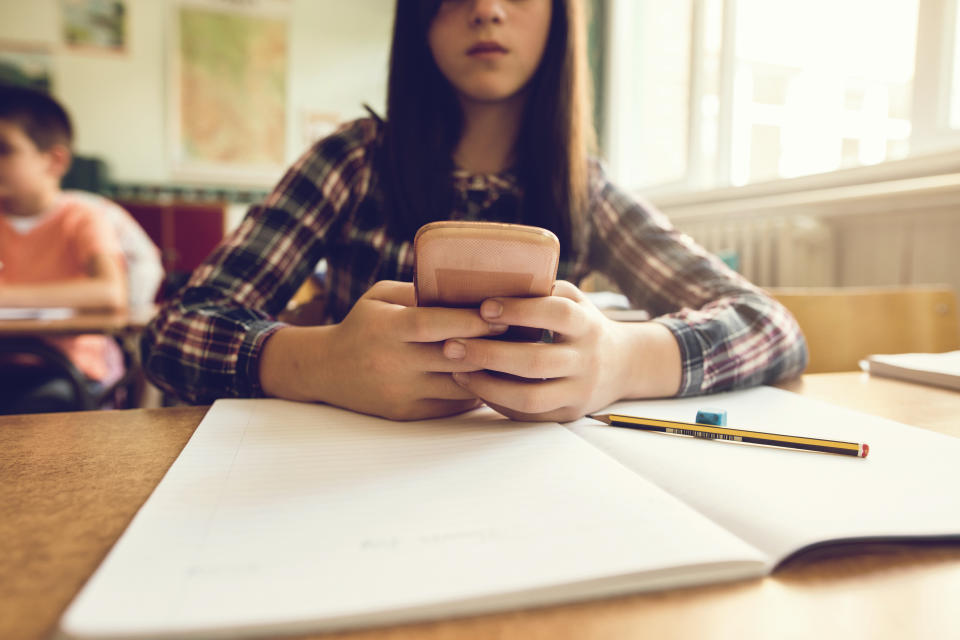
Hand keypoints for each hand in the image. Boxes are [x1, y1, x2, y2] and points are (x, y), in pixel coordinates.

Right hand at [261, 280, 505, 420]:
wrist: (326, 370)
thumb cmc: (362, 325)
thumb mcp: (380, 297)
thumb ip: (418, 292)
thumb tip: (468, 286)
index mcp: (386, 328)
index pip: (433, 324)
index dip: (469, 320)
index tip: (501, 313)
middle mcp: (393, 362)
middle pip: (452, 357)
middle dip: (490, 346)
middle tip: (523, 334)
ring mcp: (400, 392)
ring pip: (458, 386)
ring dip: (490, 373)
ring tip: (516, 358)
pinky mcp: (407, 413)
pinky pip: (451, 405)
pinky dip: (475, 392)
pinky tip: (494, 379)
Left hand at [438, 281, 631, 421]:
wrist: (624, 366)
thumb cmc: (583, 324)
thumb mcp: (574, 300)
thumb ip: (543, 290)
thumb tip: (490, 276)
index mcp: (587, 324)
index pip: (556, 314)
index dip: (520, 310)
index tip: (484, 307)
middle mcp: (586, 359)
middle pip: (536, 361)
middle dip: (489, 354)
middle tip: (451, 346)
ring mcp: (578, 391)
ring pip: (530, 397)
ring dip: (487, 385)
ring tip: (456, 370)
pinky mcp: (567, 413)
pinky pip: (528, 415)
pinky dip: (497, 401)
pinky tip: (474, 386)